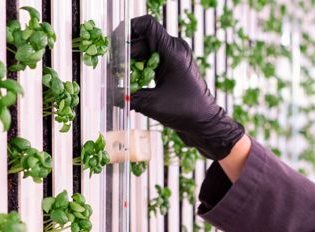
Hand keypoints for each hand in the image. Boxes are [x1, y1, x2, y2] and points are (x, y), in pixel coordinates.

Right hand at [120, 15, 243, 159]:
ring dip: (131, 63)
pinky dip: (139, 69)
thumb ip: (128, 97)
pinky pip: (150, 62)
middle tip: (114, 70)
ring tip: (120, 78)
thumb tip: (109, 94)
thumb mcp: (151, 104)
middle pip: (142, 40)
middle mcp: (174, 50)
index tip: (115, 45)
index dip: (128, 29)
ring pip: (145, 51)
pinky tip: (130, 83)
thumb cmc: (185, 112)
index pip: (147, 25)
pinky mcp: (172, 69)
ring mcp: (174, 59)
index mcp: (173, 51)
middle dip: (125, 53)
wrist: (205, 124)